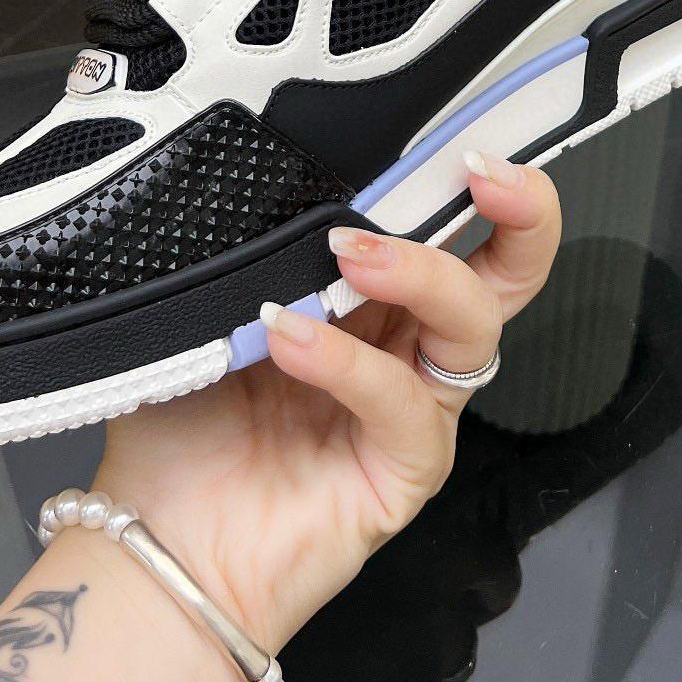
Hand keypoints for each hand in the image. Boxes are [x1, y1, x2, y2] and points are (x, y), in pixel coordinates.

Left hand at [91, 152, 560, 651]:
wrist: (160, 545)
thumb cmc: (184, 431)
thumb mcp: (211, 313)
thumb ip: (252, 253)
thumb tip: (266, 178)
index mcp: (372, 298)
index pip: (447, 225)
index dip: (466, 178)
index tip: (458, 135)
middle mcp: (408, 346)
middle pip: (507, 270)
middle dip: (521, 211)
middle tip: (483, 172)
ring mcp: (414, 409)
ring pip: (472, 324)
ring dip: (421, 272)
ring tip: (348, 254)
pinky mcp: (405, 470)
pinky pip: (402, 404)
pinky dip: (350, 362)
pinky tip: (291, 337)